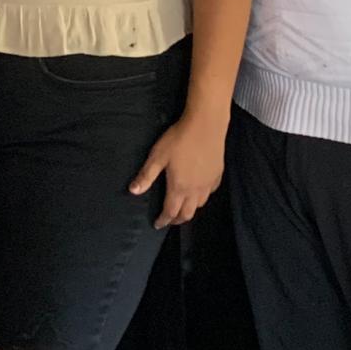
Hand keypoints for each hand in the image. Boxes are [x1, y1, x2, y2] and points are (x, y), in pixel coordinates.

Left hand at [129, 114, 224, 228]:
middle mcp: (195, 190)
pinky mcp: (217, 174)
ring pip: (200, 204)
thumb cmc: (179, 139)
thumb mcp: (158, 156)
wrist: (206, 125)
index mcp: (179, 187)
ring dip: (190, 209)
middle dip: (177, 220)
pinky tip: (199, 191)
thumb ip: (146, 175)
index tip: (157, 224)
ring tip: (183, 206)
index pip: (170, 211)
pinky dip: (202, 197)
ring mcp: (208, 183)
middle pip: (188, 214)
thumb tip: (133, 191)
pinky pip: (210, 192)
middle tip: (170, 220)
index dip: (163, 220)